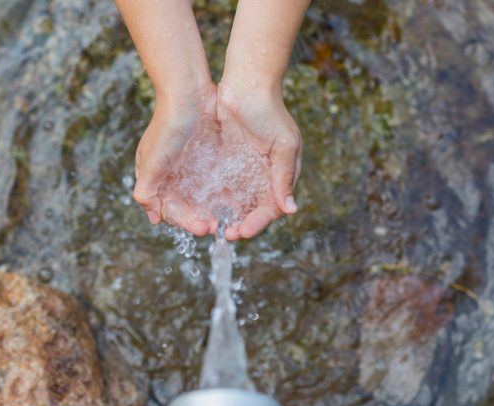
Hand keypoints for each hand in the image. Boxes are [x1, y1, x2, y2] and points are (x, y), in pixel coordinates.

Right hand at [132, 83, 217, 236]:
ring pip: (201, 197)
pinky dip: (221, 194)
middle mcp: (171, 175)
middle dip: (201, 218)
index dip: (186, 222)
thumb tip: (153, 217)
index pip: (170, 210)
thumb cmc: (167, 125)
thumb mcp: (152, 161)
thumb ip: (147, 190)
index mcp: (154, 178)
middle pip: (186, 207)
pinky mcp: (206, 156)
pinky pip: (214, 181)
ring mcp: (189, 165)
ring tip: (229, 218)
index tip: (204, 228)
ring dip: (212, 210)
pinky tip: (234, 200)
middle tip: (219, 226)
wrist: (188, 92)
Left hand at [216, 81, 301, 239]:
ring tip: (212, 226)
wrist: (246, 84)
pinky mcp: (225, 163)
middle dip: (240, 224)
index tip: (241, 232)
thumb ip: (284, 176)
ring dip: (226, 216)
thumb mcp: (283, 144)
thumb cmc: (270, 111)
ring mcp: (243, 171)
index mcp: (280, 176)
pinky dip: (214, 200)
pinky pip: (219, 187)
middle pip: (252, 211)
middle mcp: (262, 177)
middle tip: (224, 234)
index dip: (257, 223)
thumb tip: (291, 209)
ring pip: (235, 202)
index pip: (271, 209)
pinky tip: (203, 208)